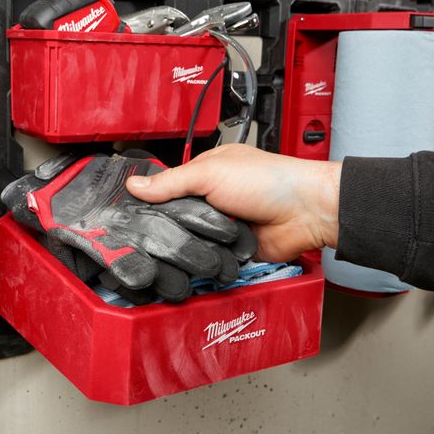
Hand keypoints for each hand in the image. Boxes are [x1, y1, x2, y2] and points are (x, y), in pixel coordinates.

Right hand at [126, 144, 341, 262]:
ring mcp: (221, 226)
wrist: (305, 212)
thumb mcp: (211, 172)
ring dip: (188, 244)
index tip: (128, 216)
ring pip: (190, 241)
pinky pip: (208, 259)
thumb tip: (135, 185)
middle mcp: (211, 200)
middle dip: (168, 227)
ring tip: (172, 250)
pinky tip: (194, 261)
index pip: (167, 188)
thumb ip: (172, 181)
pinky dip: (204, 260)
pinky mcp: (231, 250)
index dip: (150, 202)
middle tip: (145, 238)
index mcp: (204, 173)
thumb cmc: (268, 180)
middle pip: (176, 218)